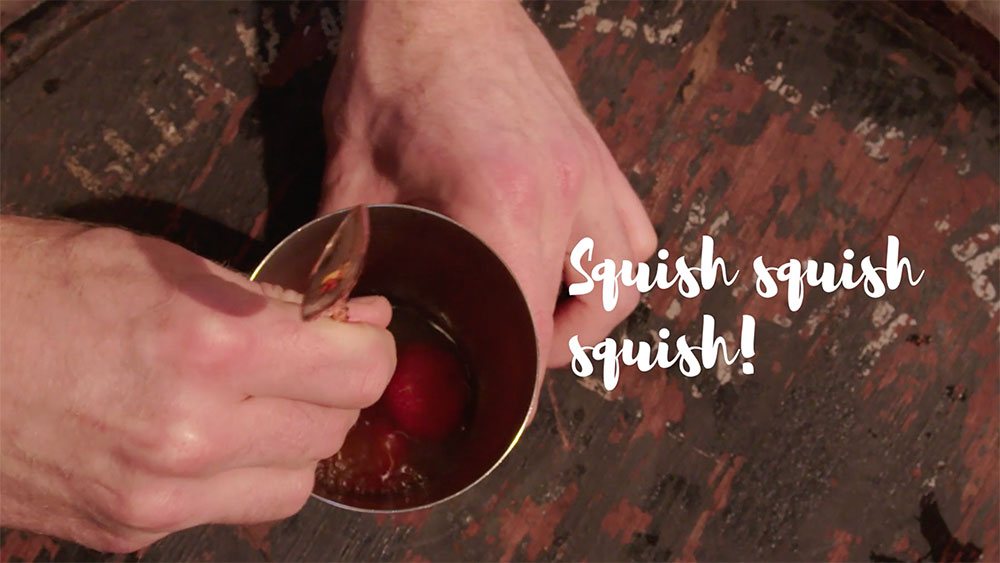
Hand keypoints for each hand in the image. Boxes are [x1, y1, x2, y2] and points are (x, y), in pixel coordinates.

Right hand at [0, 217, 395, 551]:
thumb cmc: (36, 288)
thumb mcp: (166, 265)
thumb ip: (277, 300)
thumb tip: (359, 318)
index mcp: (211, 347)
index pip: (360, 371)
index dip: (369, 347)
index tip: (356, 334)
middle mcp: (193, 434)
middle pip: (336, 430)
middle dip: (331, 391)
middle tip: (299, 361)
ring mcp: (159, 494)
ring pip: (295, 485)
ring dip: (292, 443)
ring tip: (250, 404)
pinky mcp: (129, 531)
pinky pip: (228, 511)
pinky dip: (235, 477)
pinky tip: (198, 438)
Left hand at [319, 1, 656, 408]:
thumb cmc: (394, 69)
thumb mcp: (354, 168)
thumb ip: (351, 248)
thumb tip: (340, 310)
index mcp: (501, 200)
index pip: (530, 321)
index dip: (520, 382)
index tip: (500, 408)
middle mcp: (564, 188)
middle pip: (596, 306)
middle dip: (555, 348)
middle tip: (511, 354)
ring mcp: (591, 166)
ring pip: (629, 269)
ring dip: (592, 308)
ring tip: (545, 314)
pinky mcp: (597, 149)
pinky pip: (633, 227)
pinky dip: (611, 261)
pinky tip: (569, 260)